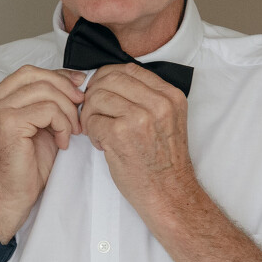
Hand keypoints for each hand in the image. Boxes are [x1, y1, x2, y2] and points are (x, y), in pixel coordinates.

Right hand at [0, 65, 84, 238]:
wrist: (9, 200)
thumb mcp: (38, 129)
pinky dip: (63, 124)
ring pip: (44, 91)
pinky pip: (47, 109)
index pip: (27, 73)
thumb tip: (73, 83)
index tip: (78, 85)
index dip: (57, 75)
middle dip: (64, 87)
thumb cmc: (24, 170)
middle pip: (34, 74)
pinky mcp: (8, 124)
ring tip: (72, 131)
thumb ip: (45, 105)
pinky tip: (62, 142)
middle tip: (81, 105)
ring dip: (67, 110)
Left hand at [78, 64, 198, 227]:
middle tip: (94, 112)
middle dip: (95, 94)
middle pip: (110, 78)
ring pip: (97, 98)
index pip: (129, 69)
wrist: (169, 193)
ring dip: (91, 115)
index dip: (108, 77)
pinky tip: (102, 144)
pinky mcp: (121, 134)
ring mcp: (140, 117)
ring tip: (100, 131)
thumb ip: (147, 97)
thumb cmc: (163, 160)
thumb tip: (109, 80)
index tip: (102, 92)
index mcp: (170, 95)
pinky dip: (91, 132)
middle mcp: (158, 103)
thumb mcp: (167, 119)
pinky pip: (92, 120)